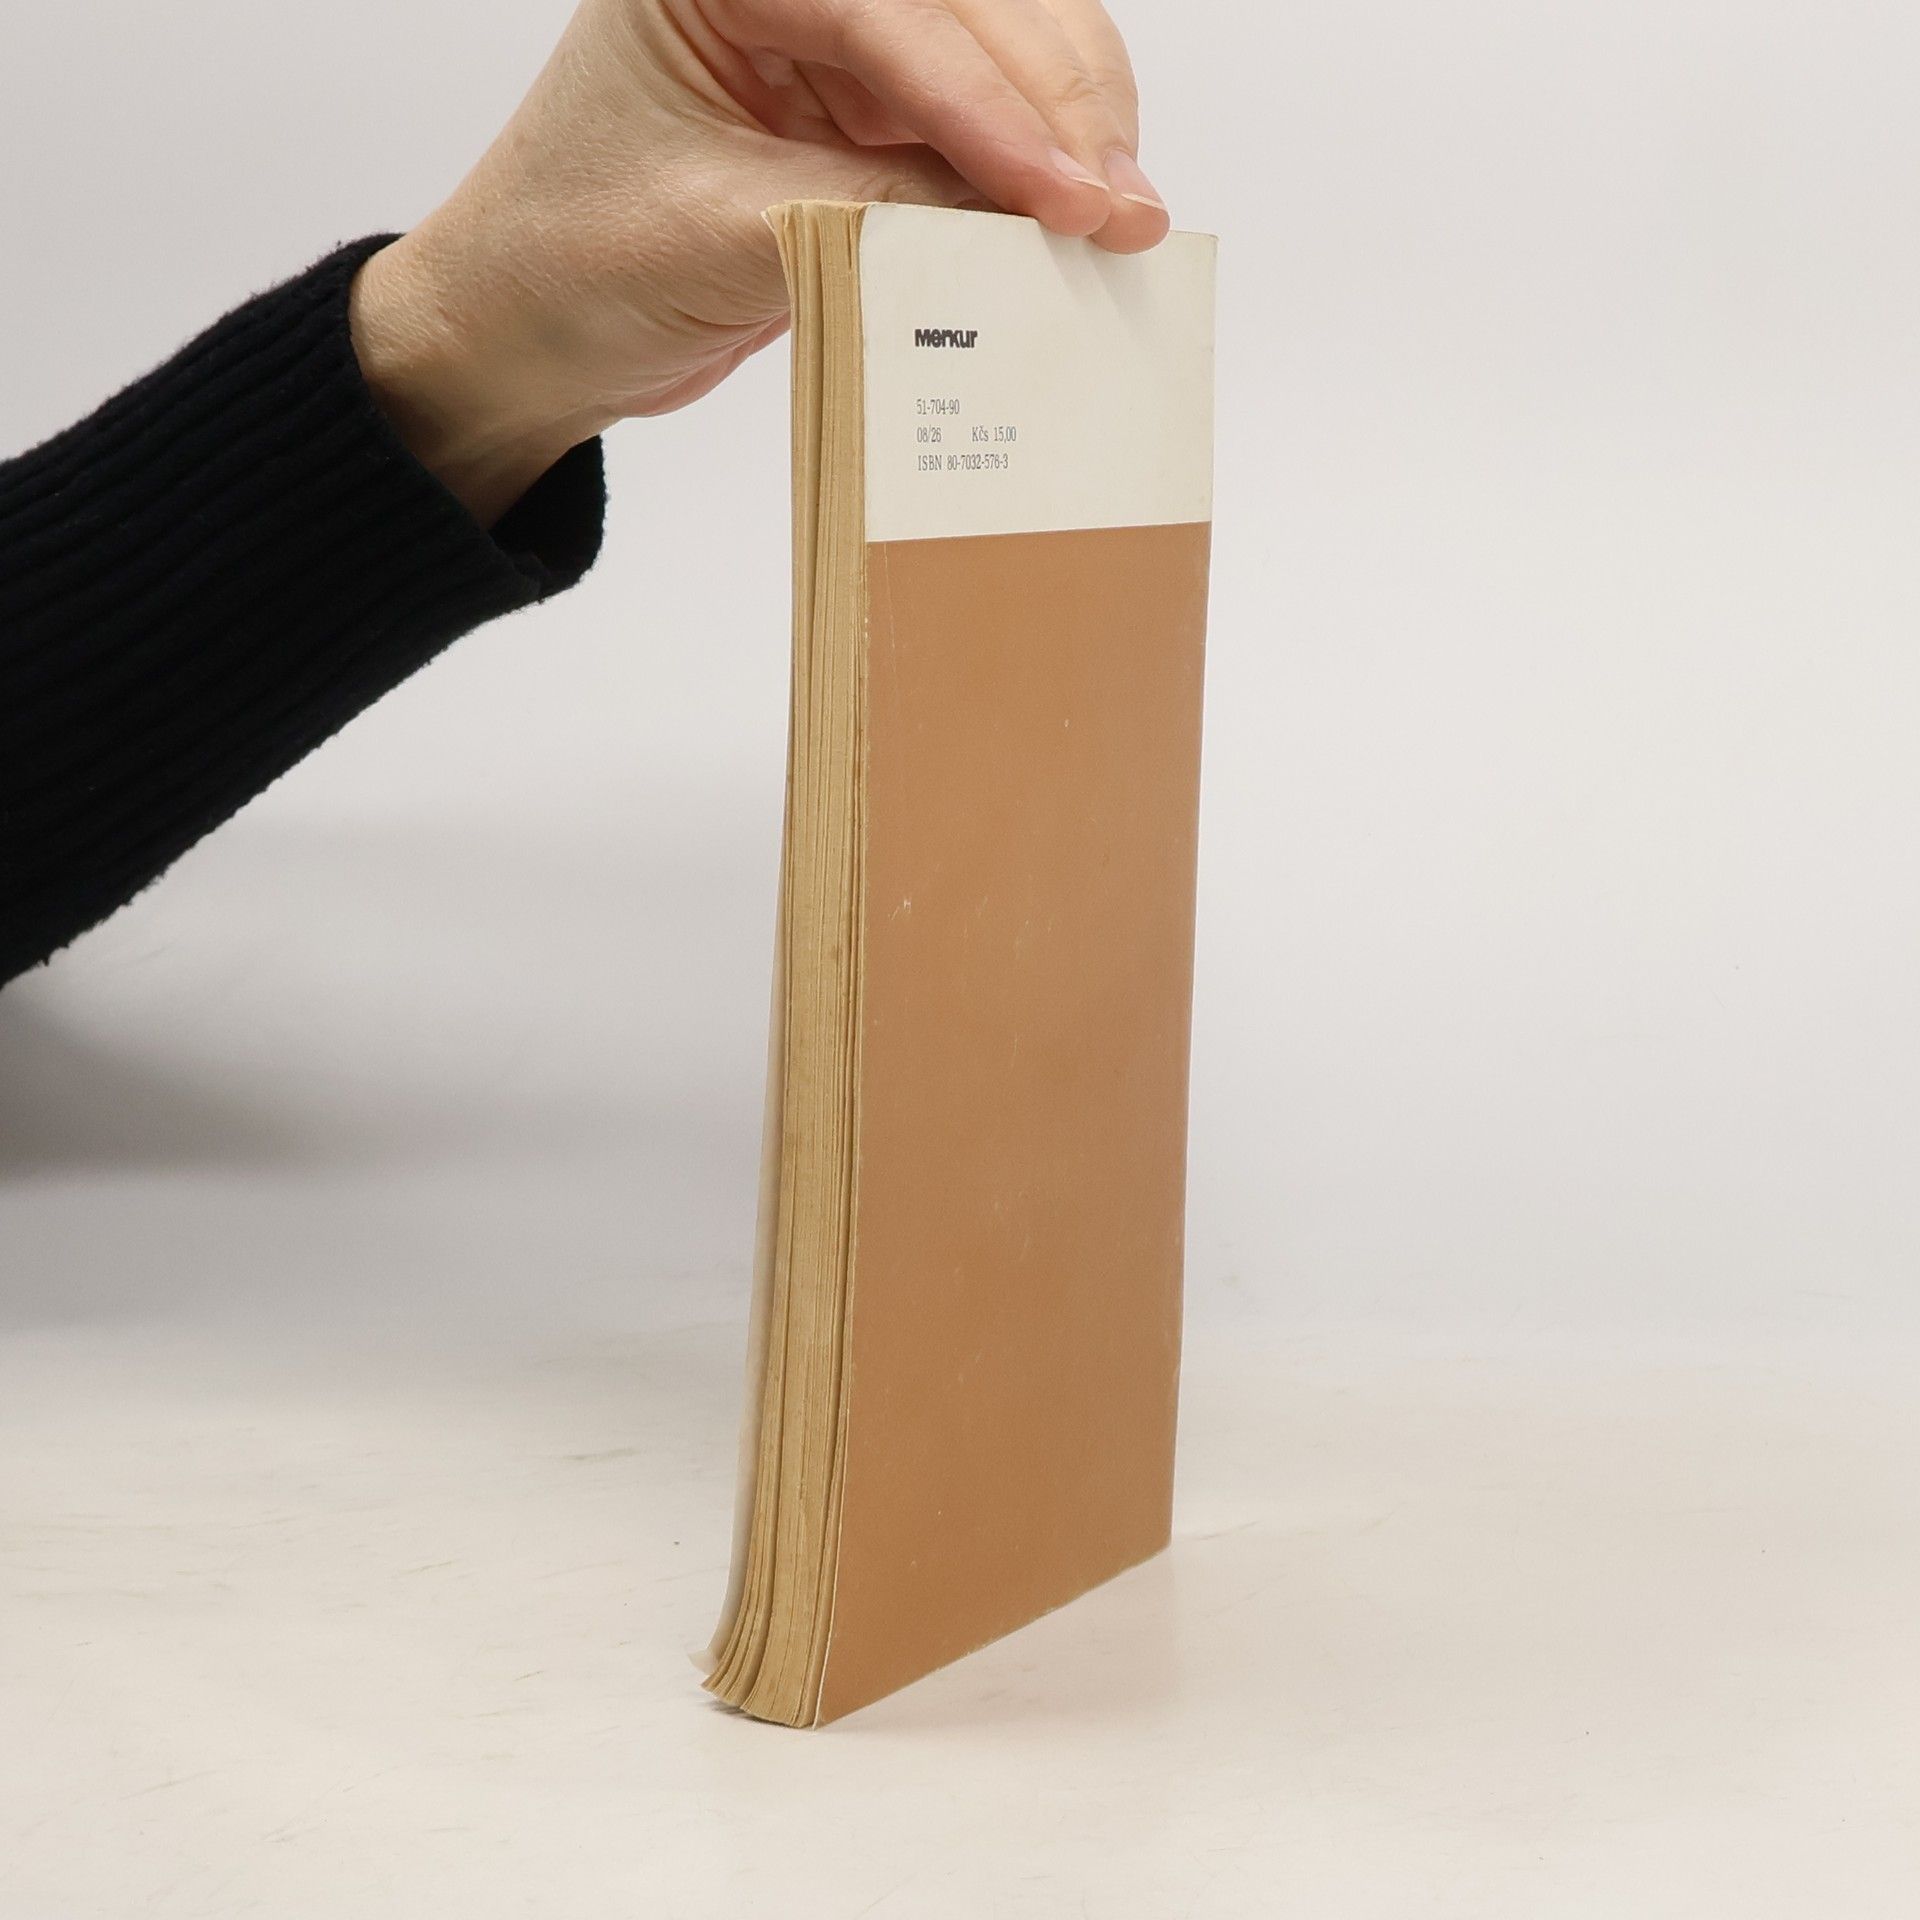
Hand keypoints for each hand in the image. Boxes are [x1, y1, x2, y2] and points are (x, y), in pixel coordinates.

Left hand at [351, 0, 1169, 523]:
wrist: (526, 336)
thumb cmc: (567, 262)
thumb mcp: (716, 236)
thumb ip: (865, 216)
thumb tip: (1014, 226)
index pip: (892, 16)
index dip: (993, 108)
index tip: (1069, 194)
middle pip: (974, 7)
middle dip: (1060, 105)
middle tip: (1124, 210)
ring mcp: (840, 44)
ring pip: (1002, 51)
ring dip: (1071, 129)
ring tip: (1122, 221)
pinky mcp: (869, 115)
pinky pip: (979, 129)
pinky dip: (1036, 175)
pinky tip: (1077, 223)